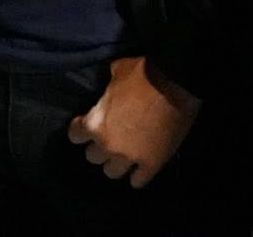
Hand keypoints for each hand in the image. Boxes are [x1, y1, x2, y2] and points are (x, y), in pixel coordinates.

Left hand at [67, 56, 200, 187]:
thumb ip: (109, 83)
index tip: (88, 123)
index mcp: (95, 123)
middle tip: (111, 136)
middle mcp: (108, 145)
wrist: (177, 82)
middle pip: (93, 157)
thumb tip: (110, 81)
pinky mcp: (152, 163)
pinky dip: (138, 176)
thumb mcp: (119, 70)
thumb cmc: (146, 72)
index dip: (82, 128)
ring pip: (112, 172)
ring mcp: (130, 157)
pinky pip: (138, 181)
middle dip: (100, 146)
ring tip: (125, 153)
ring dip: (116, 163)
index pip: (75, 135)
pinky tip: (141, 168)